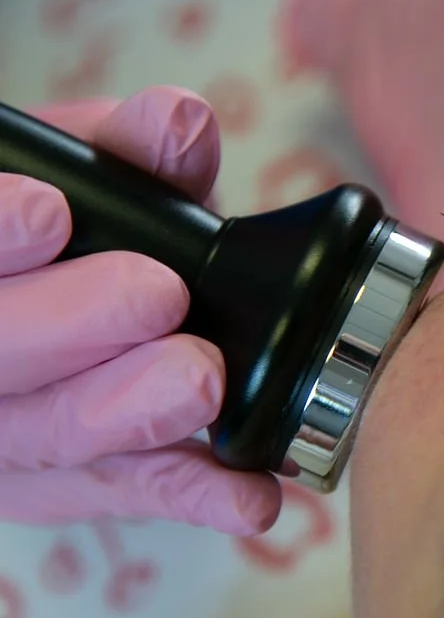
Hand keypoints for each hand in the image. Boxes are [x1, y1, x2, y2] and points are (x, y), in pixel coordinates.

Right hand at [0, 88, 280, 532]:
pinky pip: (124, 494)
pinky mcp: (66, 487)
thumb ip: (127, 149)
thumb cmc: (77, 233)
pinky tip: (247, 496)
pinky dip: (188, 493)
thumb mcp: (87, 176)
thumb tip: (179, 121)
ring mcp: (7, 434)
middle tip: (156, 294)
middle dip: (72, 324)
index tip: (50, 213)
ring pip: (50, 437)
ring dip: (129, 413)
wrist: (71, 301)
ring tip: (200, 380)